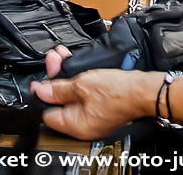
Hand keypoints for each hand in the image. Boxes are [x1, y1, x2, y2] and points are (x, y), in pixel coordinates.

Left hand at [28, 46, 154, 140]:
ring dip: (65, 76)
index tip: (39, 81)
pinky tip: (73, 64)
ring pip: (70, 96)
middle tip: (51, 62)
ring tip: (60, 57)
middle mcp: (83, 125)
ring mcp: (92, 117)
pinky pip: (82, 95)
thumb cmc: (118, 91)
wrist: (143, 89)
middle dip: (54, 80)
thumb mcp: (82, 85)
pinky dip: (77, 81)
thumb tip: (41, 92)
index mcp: (76, 126)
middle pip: (59, 103)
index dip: (42, 96)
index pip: (48, 114)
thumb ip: (59, 89)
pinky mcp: (99, 108)